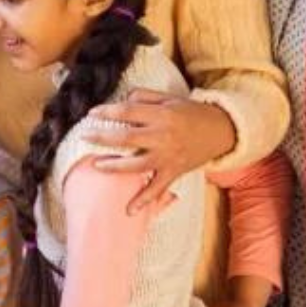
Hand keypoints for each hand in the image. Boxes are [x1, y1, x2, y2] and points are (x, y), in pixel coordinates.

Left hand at [85, 91, 236, 213]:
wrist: (221, 130)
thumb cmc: (192, 113)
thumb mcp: (170, 98)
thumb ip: (145, 97)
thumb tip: (123, 99)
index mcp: (162, 115)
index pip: (128, 111)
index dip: (108, 112)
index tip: (92, 113)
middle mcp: (163, 136)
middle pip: (127, 137)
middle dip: (103, 137)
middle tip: (85, 136)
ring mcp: (168, 157)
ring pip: (137, 164)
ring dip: (115, 166)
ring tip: (97, 165)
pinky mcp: (174, 172)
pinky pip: (157, 188)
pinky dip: (144, 200)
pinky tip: (129, 210)